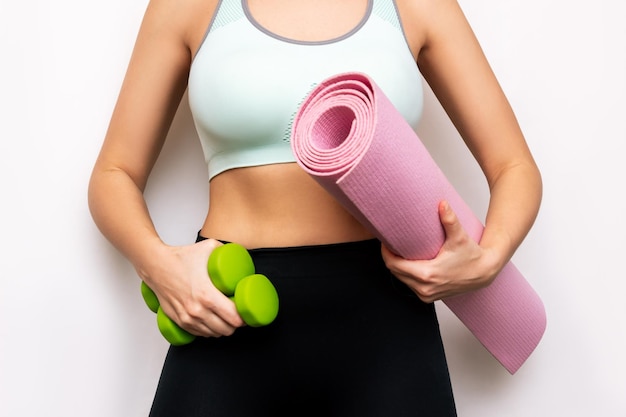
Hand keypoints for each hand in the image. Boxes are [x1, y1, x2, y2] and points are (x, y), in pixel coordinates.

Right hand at [140, 238, 244, 337]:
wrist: (156, 264)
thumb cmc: (181, 257)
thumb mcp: (209, 247)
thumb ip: (227, 250)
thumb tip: (241, 253)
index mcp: (207, 295)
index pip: (234, 317)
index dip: (244, 317)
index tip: (247, 311)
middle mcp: (197, 310)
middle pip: (226, 329)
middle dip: (236, 324)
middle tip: (239, 315)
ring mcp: (187, 318)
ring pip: (213, 334)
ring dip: (223, 329)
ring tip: (227, 319)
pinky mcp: (179, 320)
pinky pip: (199, 334)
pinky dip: (208, 331)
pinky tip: (213, 322)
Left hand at [381, 201, 499, 302]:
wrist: (484, 273)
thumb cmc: (471, 255)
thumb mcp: (459, 237)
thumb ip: (450, 220)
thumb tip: (442, 203)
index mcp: (427, 275)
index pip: (394, 264)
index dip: (386, 252)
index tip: (386, 241)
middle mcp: (424, 288)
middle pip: (394, 272)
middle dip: (390, 257)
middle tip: (391, 243)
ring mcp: (426, 295)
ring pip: (401, 279)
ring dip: (398, 266)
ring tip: (399, 251)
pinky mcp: (429, 298)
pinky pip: (410, 285)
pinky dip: (406, 275)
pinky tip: (409, 263)